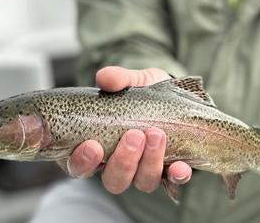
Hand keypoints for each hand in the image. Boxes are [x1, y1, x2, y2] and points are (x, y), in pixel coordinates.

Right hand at [67, 66, 192, 193]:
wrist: (176, 97)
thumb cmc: (144, 94)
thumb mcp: (132, 82)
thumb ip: (118, 79)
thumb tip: (105, 78)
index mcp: (98, 148)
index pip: (80, 166)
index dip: (83, 162)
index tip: (92, 145)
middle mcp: (120, 166)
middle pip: (114, 180)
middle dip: (123, 161)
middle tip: (133, 135)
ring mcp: (145, 172)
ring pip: (143, 182)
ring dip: (150, 162)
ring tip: (156, 134)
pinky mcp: (171, 172)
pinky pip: (173, 181)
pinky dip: (177, 176)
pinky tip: (180, 167)